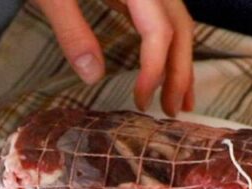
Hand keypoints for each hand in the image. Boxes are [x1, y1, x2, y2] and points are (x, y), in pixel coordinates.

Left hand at [34, 0, 194, 115]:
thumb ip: (71, 29)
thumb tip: (93, 75)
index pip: (159, 31)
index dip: (155, 69)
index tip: (140, 100)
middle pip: (179, 27)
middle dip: (179, 71)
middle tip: (173, 110)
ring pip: (177, 20)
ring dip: (181, 60)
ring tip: (179, 98)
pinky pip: (163, 14)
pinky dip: (167, 43)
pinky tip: (161, 66)